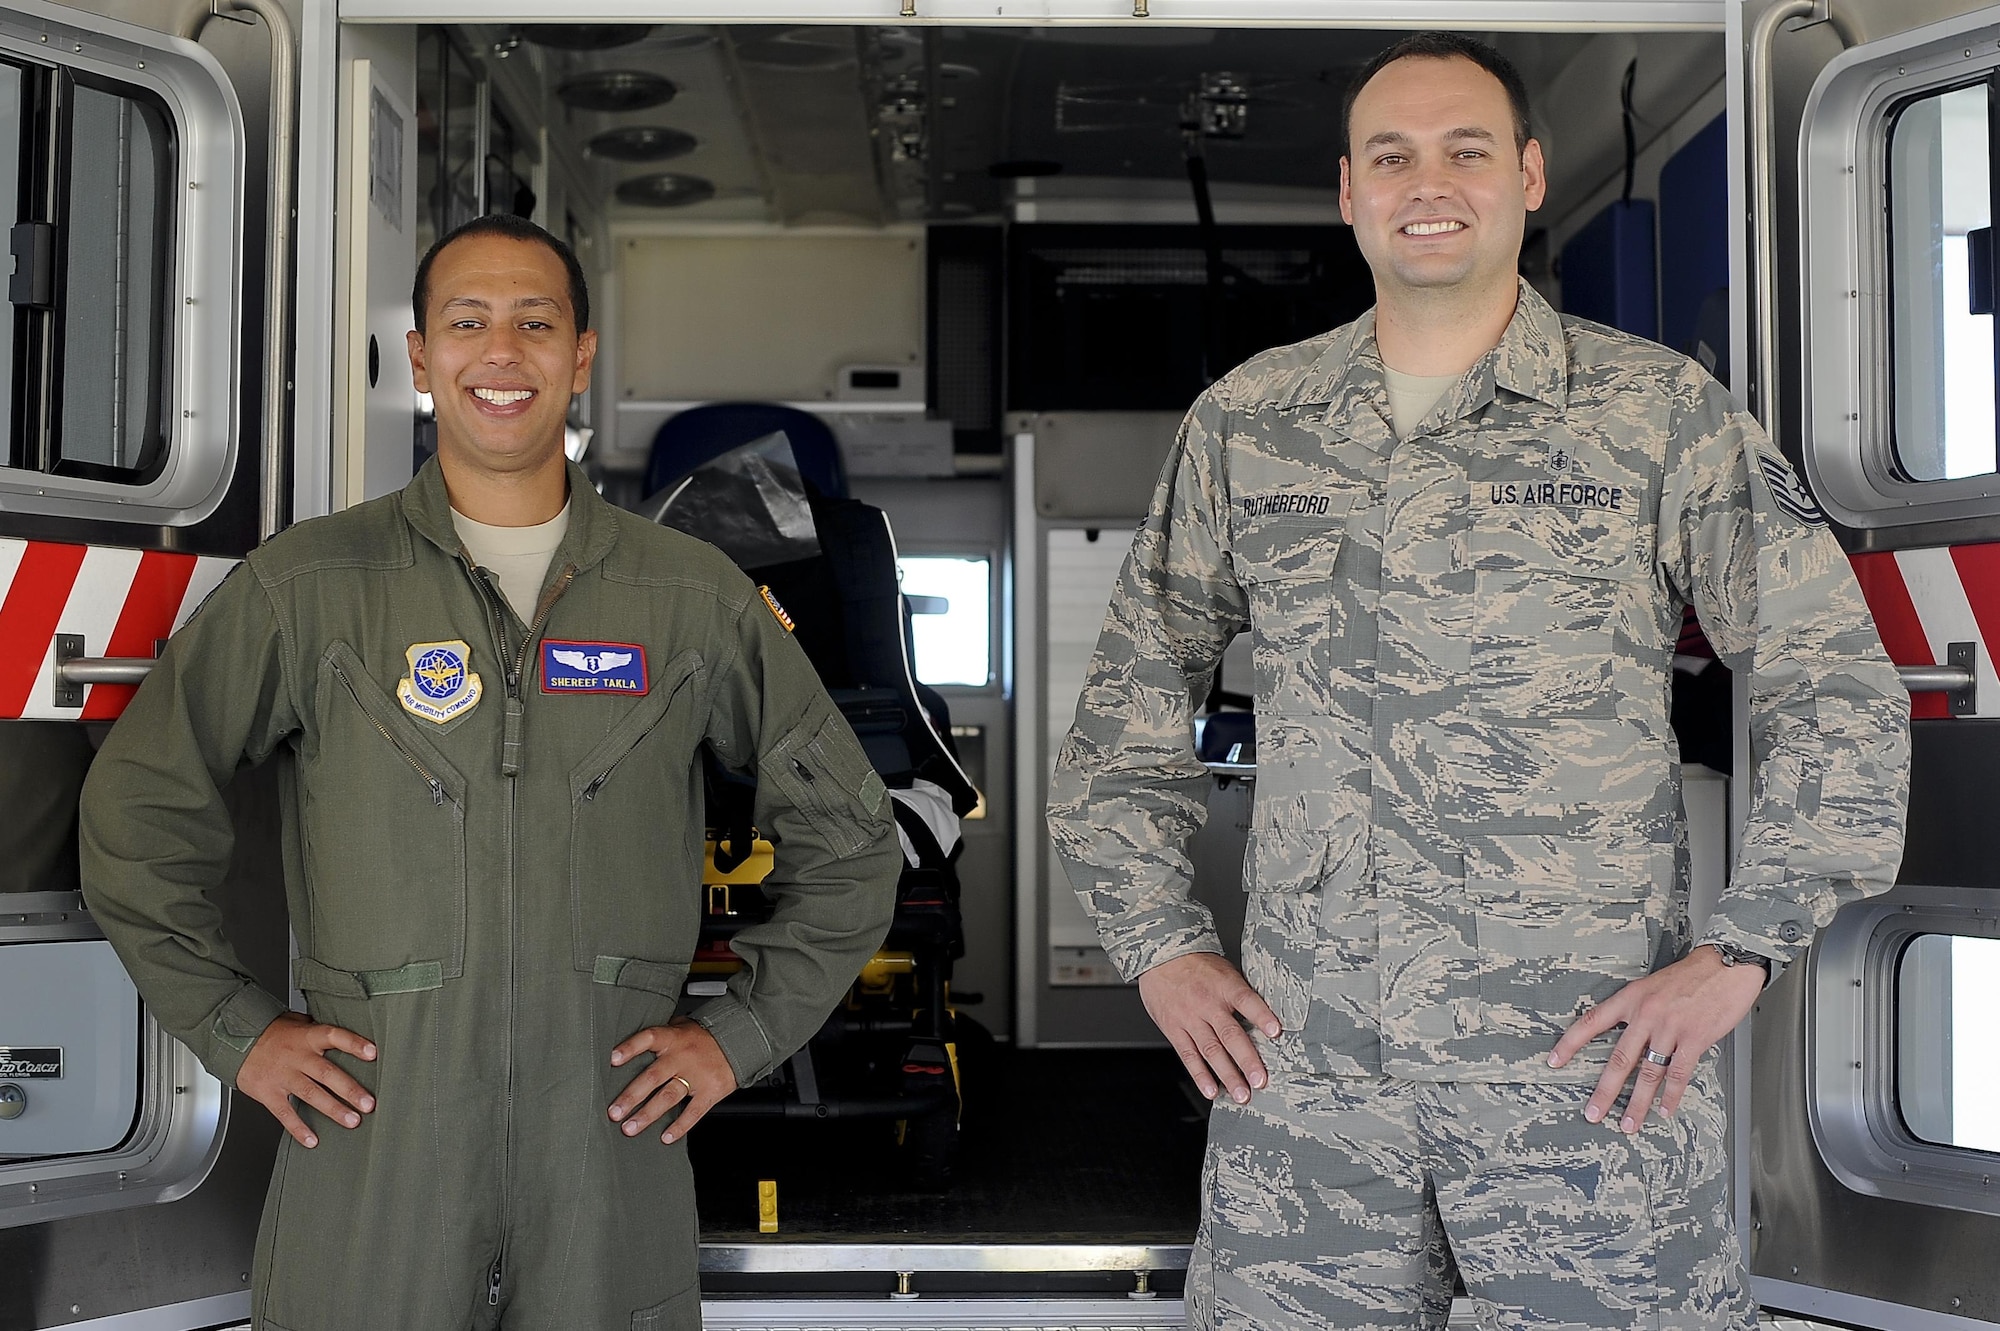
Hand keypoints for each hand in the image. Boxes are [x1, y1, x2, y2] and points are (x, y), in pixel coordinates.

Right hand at [236, 1010, 377, 1148]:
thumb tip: (344, 1031)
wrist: (234, 1042)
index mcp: (308, 1037)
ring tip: (352, 1121)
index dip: (354, 1044)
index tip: (373, 1053)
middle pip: (328, 1073)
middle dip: (350, 1090)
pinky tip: (312, 1140)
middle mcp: (298, 1057)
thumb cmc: (270, 1032)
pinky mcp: (268, 1093)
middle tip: (369, 1104)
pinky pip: (285, 1113)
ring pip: (312, 1095)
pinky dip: (298, 1128)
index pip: (335, 1036)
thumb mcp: (296, 1022)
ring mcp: (283, 1076)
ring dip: (333, 1110)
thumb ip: (318, 1029)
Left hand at [608, 1017, 737, 1142]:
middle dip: (631, 1097)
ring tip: (630, 1128)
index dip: (630, 1048)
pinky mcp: (711, 1091)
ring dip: (647, 1115)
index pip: (648, 1038)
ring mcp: (697, 1075)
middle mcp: (682, 1057)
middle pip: (653, 1077)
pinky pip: (693, 1112)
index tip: (612, 1059)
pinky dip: (680, 1126)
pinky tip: (665, 1137)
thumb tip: (634, 1043)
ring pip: (668, 1097)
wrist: (741, 1040)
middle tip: (614, 1112)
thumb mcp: (682, 1026)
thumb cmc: (705, 1036)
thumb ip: (662, 1034)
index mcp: (673, 1038)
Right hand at [1137, 952, 1281, 1104]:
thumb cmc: (1197, 965)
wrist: (1160, 958)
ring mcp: (1189, 1018)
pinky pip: (1188, 1055)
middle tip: (1260, 1081)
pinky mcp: (1174, 1029)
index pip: (1246, 1001)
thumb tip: (1268, 1018)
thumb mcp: (1225, 971)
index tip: (1276, 1032)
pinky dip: (1200, 1075)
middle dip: (1247, 1060)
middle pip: (1230, 1034)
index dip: (1262, 1016)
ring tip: (1241, 1094)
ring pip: (1211, 1050)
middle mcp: (1207, 1004)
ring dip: (1227, 1075)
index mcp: (1224, 986)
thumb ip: (1241, 995)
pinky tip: (1211, 1090)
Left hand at [1549, 944, 1766, 1132]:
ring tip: (1628, 1123)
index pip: (1592, 1021)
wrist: (1727, 965)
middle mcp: (1646, 1014)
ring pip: (1648, 1073)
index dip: (1570, 1043)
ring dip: (1638, 1103)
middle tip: (1593, 1112)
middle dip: (1604, 1091)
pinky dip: (1671, 1096)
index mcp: (1631, 998)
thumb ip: (1638, 1010)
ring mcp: (1670, 1028)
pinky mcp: (1694, 1039)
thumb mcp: (1653, 985)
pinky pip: (1678, 1074)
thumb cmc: (1693, 975)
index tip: (1554, 1061)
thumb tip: (1630, 1037)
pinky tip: (1664, 1110)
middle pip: (1619, 1059)